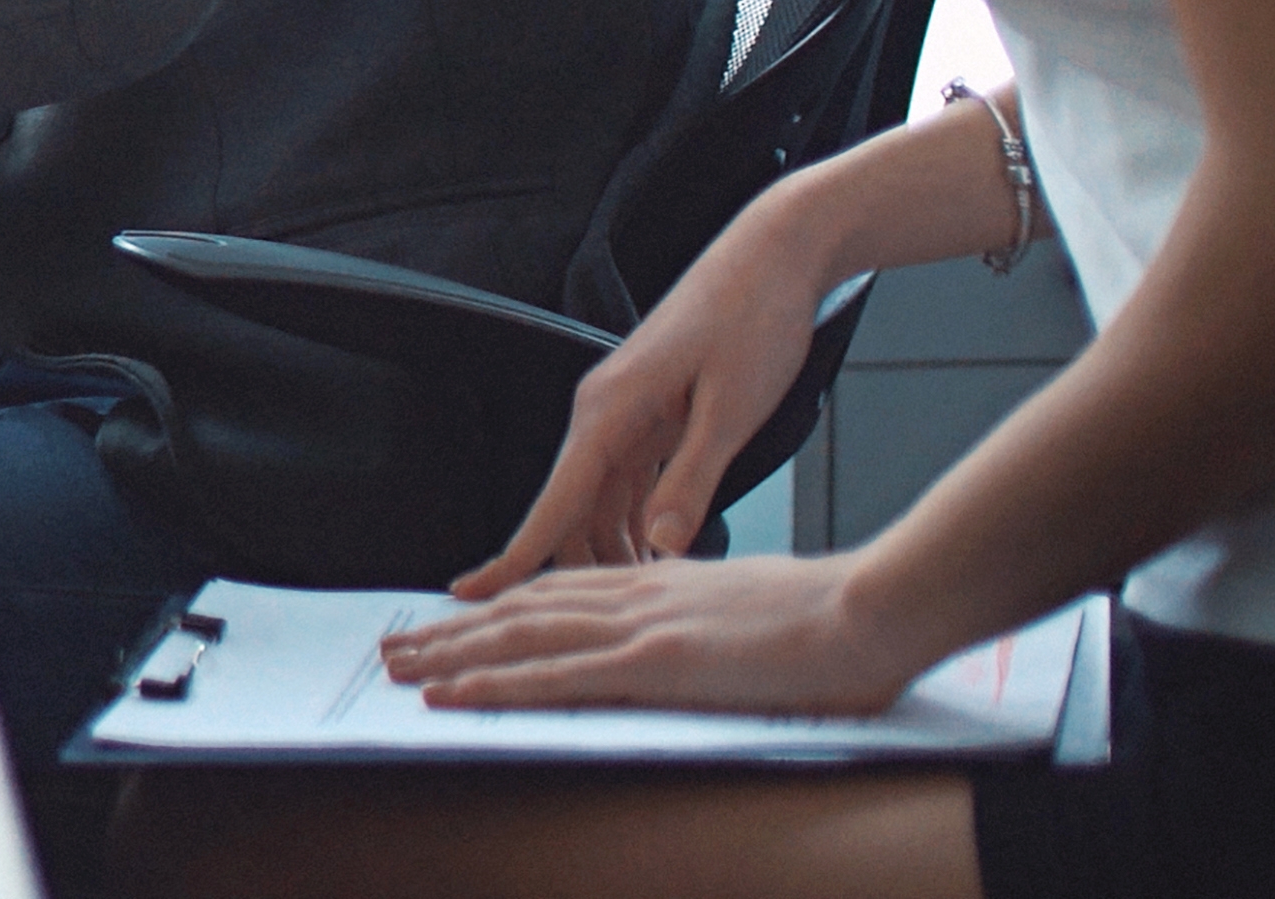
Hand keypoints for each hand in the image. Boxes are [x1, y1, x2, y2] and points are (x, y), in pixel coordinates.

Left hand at [378, 553, 947, 719]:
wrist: (876, 607)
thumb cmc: (835, 615)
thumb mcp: (754, 611)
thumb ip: (710, 620)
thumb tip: (694, 641)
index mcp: (662, 582)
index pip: (560, 592)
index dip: (502, 607)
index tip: (459, 621)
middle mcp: (639, 593)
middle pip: (525, 609)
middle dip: (455, 630)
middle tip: (399, 644)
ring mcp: (643, 625)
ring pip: (523, 636)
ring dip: (454, 653)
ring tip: (401, 666)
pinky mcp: (657, 661)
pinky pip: (557, 674)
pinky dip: (497, 684)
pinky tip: (455, 693)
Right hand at [451, 197, 841, 595]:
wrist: (773, 255)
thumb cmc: (754, 320)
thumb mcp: (731, 409)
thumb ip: (692, 481)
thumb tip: (659, 544)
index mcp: (610, 409)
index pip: (553, 500)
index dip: (515, 555)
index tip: (473, 596)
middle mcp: (606, 413)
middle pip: (570, 511)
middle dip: (568, 570)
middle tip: (575, 634)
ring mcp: (629, 416)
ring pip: (602, 504)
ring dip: (613, 553)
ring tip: (633, 611)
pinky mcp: (655, 417)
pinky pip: (631, 486)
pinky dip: (640, 528)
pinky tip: (660, 561)